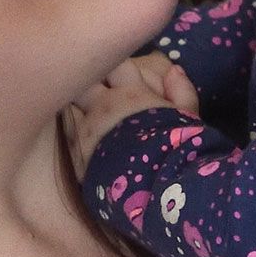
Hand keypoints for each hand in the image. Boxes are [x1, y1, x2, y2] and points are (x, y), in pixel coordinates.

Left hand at [63, 54, 198, 170]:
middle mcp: (103, 107)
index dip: (117, 69)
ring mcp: (85, 132)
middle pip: (85, 80)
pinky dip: (74, 133)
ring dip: (78, 108)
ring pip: (70, 106)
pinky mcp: (76, 157)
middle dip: (89, 83)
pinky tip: (85, 140)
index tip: (120, 77)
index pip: (117, 65)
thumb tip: (173, 70)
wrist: (158, 192)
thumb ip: (181, 91)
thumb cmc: (177, 150)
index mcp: (131, 93)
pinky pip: (67, 136)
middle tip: (97, 93)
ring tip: (90, 118)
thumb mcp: (188, 119)